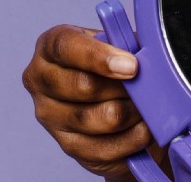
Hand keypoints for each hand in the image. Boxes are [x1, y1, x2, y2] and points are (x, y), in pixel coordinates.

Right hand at [23, 23, 166, 179]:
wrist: (115, 98)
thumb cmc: (114, 63)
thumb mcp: (118, 43)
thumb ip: (127, 45)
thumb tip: (145, 58)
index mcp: (50, 47)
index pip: (66, 48)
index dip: (99, 57)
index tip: (132, 66)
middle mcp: (41, 82)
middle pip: (83, 86)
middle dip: (123, 87)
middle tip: (148, 86)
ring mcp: (51, 117)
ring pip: (99, 118)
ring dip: (132, 112)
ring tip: (148, 105)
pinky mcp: (69, 146)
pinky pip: (106, 147)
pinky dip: (133, 137)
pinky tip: (145, 127)